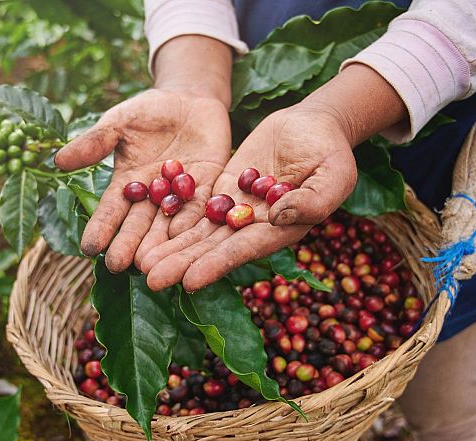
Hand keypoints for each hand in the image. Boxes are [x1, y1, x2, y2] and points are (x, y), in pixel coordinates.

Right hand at [53, 88, 231, 271]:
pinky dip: (192, 222)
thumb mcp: (119, 122)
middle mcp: (152, 197)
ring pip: (168, 224)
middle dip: (128, 245)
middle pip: (139, 225)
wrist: (190, 99)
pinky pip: (200, 208)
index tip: (89, 247)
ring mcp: (180, 195)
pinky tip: (185, 239)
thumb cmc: (148, 110)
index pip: (111, 210)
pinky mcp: (208, 188)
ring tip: (151, 265)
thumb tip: (58, 161)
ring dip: (160, 245)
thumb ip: (95, 142)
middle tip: (119, 266)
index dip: (100, 228)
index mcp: (127, 184)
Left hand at [138, 105, 357, 291]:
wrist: (314, 125)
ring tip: (141, 263)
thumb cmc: (332, 151)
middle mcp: (254, 227)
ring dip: (171, 248)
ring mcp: (236, 209)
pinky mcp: (223, 190)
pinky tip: (148, 231)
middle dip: (182, 264)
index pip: (243, 250)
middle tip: (150, 279)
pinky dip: (174, 220)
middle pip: (213, 248)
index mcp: (282, 230)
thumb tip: (276, 216)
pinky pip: (195, 207)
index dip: (216, 265)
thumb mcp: (334, 174)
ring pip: (199, 232)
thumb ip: (312, 200)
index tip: (189, 281)